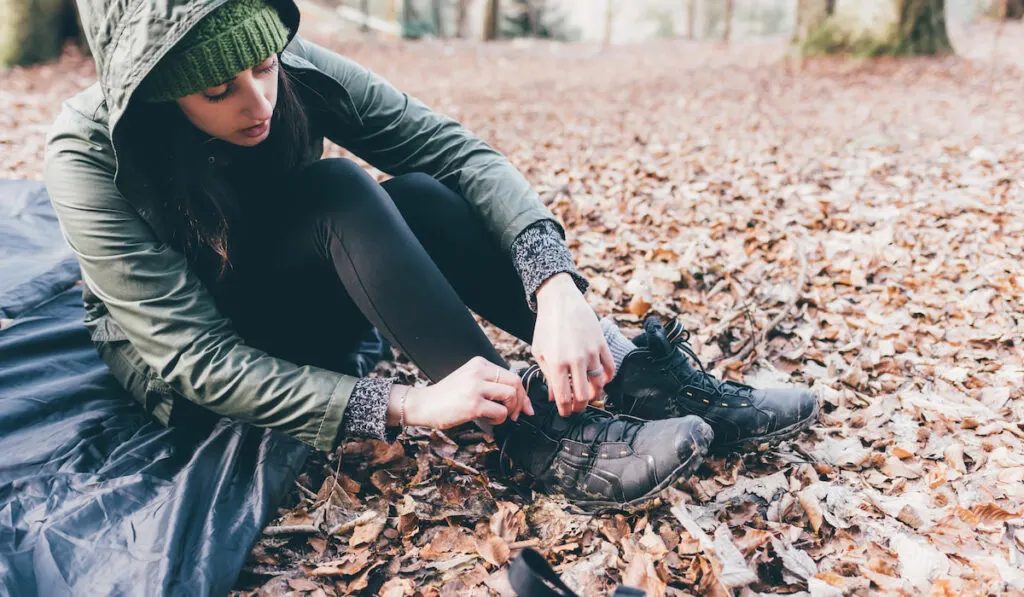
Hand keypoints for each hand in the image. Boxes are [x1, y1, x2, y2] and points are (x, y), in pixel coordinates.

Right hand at [388, 357, 533, 429]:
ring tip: (496, 415)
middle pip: (515, 383)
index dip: (522, 393)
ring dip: (509, 411)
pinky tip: (486, 419)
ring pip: (511, 396)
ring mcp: (475, 387)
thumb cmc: (447, 396)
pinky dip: (499, 419)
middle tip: (516, 414)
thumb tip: (516, 395)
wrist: (423, 404)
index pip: (511, 375)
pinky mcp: (473, 404)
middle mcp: (478, 372)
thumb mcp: (469, 379)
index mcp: (479, 364)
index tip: (524, 406)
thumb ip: (489, 382)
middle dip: (521, 401)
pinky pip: (500, 412)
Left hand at [532, 273, 615, 416]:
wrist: (560, 300)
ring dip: (595, 394)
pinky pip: (610, 368)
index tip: (565, 413)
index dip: (565, 410)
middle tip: (577, 408)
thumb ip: (546, 375)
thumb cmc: (546, 326)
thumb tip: (552, 398)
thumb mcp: (539, 351)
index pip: (564, 397)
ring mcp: (591, 352)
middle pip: (584, 396)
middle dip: (580, 407)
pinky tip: (601, 380)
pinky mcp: (602, 344)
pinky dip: (608, 378)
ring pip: (599, 384)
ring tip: (589, 395)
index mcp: (556, 363)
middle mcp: (575, 359)